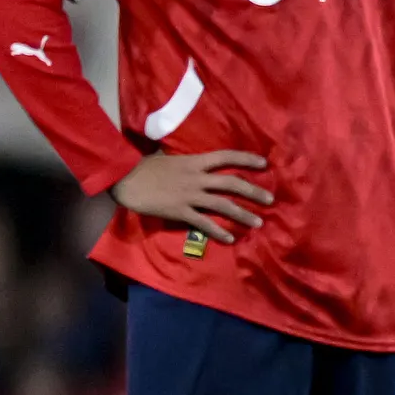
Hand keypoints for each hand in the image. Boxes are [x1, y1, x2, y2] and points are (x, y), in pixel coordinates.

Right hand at [112, 149, 270, 236]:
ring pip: (223, 205)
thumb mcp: (168, 157)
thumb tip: (195, 160)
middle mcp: (196, 178)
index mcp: (194, 162)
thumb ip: (186, 161)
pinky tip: (230, 238)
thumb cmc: (144, 167)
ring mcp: (189, 195)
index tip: (264, 164)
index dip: (246, 159)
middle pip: (232, 183)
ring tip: (258, 223)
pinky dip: (218, 231)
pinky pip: (203, 223)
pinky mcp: (180, 211)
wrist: (124, 178)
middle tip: (271, 200)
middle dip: (254, 191)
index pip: (226, 157)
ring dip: (243, 214)